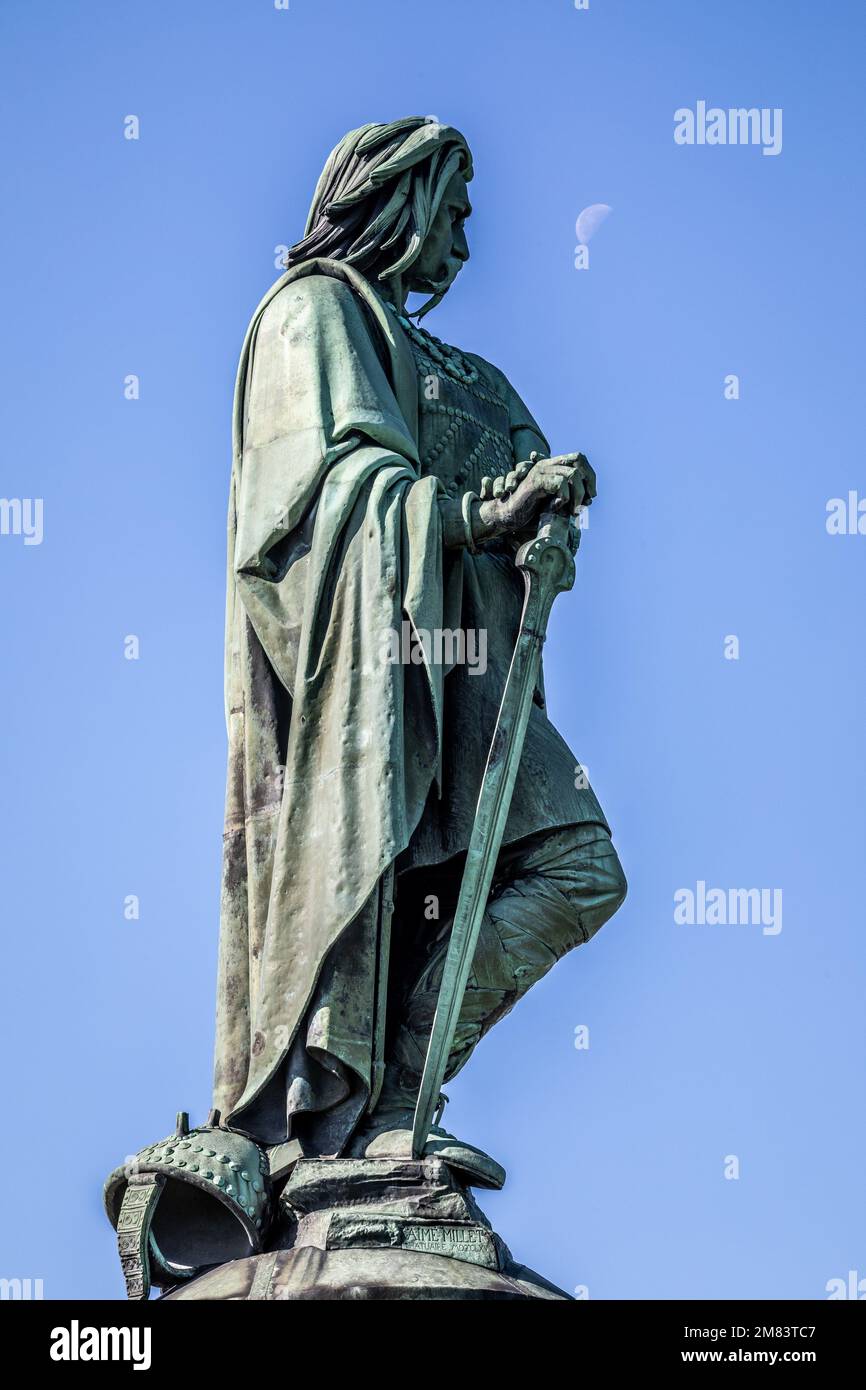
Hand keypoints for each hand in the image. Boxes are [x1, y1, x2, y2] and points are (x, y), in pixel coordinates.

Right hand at [479, 452, 595, 540]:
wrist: (508, 517)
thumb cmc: (531, 512)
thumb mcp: (556, 505)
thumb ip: (571, 499)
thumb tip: (589, 499)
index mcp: (552, 466)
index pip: (579, 458)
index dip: (590, 476)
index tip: (591, 497)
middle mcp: (546, 464)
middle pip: (578, 459)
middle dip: (588, 481)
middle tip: (587, 502)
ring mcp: (540, 470)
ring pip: (572, 474)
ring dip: (578, 495)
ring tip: (573, 511)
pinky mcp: (535, 481)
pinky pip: (559, 483)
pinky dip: (564, 497)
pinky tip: (558, 508)